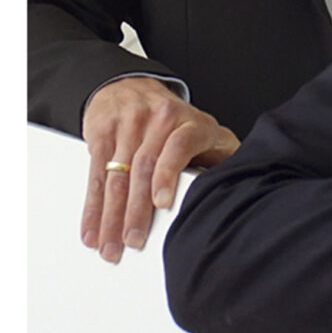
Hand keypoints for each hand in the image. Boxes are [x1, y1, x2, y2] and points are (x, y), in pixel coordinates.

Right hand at [80, 76, 238, 262]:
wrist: (134, 87)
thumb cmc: (176, 121)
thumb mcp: (205, 132)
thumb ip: (220, 158)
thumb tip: (238, 193)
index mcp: (192, 122)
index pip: (180, 145)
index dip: (169, 174)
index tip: (162, 203)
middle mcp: (159, 120)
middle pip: (143, 167)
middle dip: (135, 211)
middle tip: (133, 241)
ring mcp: (128, 125)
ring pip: (117, 175)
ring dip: (110, 216)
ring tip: (109, 246)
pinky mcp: (103, 132)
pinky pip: (95, 174)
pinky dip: (92, 206)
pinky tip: (93, 228)